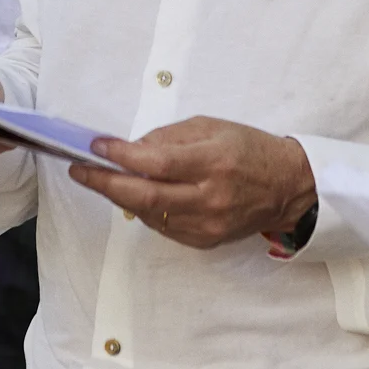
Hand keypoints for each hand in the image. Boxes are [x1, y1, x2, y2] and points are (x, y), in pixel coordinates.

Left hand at [69, 117, 315, 249]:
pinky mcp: (206, 241)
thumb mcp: (211, 127)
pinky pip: (164, 226)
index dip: (121, 157)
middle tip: (81, 171)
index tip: (96, 147)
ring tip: (104, 179)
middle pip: (145, 197)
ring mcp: (207, 225)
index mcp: (213, 162)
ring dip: (122, 197)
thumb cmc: (249, 149)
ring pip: (150, 214)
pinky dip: (145, 210)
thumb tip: (131, 149)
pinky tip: (138, 195)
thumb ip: (169, 137)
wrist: (287, 187)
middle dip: (106, 184)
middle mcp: (210, 198)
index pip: (157, 162)